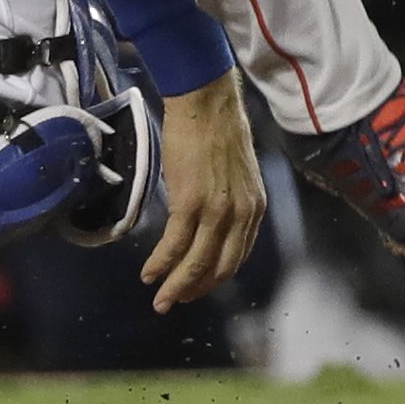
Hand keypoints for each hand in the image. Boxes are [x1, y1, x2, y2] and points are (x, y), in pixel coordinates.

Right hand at [141, 77, 267, 311]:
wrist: (206, 102)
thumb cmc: (216, 129)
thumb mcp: (236, 173)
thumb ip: (228, 200)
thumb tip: (206, 218)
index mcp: (255, 208)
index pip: (237, 257)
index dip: (215, 278)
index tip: (197, 287)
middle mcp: (241, 215)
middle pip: (219, 269)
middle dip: (196, 290)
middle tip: (175, 301)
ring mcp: (217, 211)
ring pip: (196, 264)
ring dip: (176, 286)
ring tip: (159, 299)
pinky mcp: (190, 203)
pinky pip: (175, 246)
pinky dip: (161, 265)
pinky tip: (149, 273)